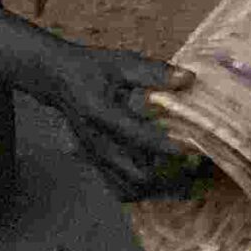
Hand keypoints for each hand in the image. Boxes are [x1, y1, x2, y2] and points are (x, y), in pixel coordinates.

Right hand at [44, 45, 206, 200]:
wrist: (57, 80)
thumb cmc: (91, 68)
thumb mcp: (120, 62)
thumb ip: (153, 72)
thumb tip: (188, 78)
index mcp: (100, 113)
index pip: (137, 136)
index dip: (166, 145)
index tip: (193, 146)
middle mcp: (96, 142)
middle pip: (135, 175)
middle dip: (167, 174)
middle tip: (192, 164)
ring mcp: (94, 157)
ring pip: (129, 188)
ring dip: (156, 185)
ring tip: (181, 173)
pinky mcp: (95, 164)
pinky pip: (119, 188)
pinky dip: (141, 187)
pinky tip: (159, 174)